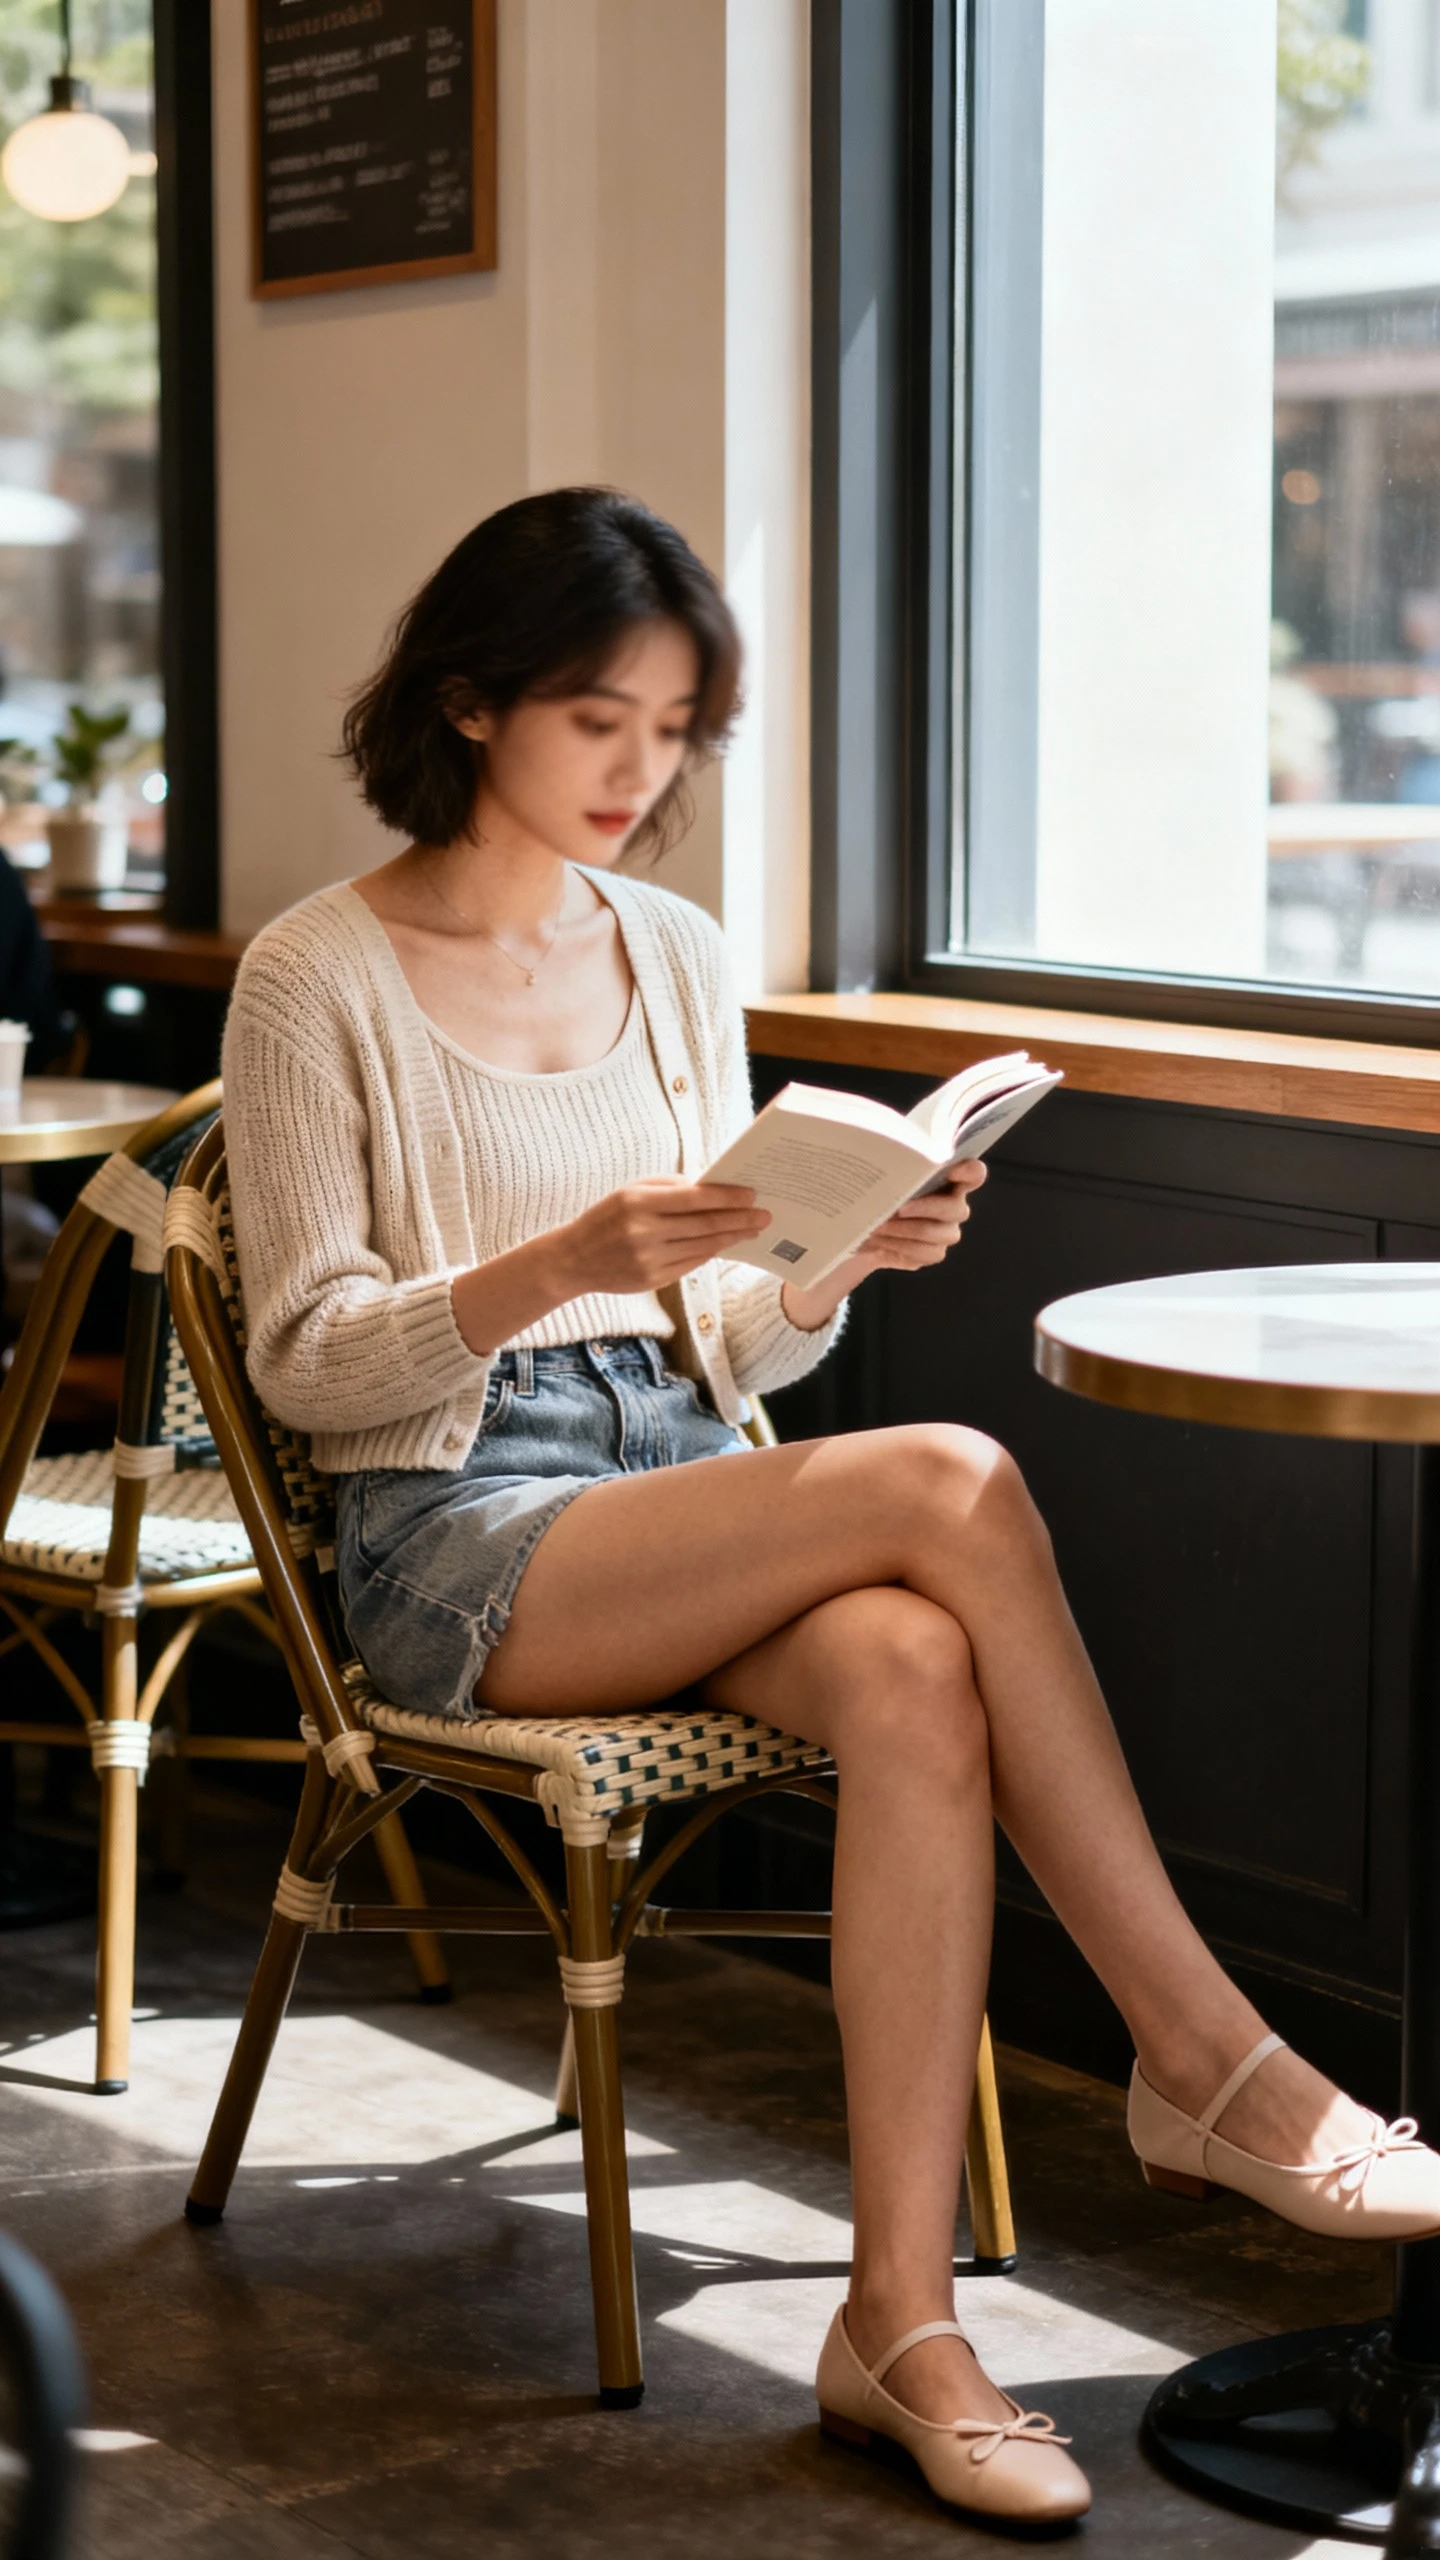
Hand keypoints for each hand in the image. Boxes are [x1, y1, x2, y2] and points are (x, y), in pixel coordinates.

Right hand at [553, 1177, 770, 1296]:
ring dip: (732, 1237)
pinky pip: (692, 1263)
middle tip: (765, 1214)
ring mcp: (650, 1260)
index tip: (751, 1194)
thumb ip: (670, 1188)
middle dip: (740, 1219)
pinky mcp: (654, 1280)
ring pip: (704, 1246)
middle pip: (705, 1225)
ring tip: (752, 1229)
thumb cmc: (607, 1217)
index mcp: (639, 1203)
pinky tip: (725, 1243)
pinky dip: (711, 1251)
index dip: (727, 1197)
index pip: (695, 1198)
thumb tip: (713, 1188)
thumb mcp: (631, 1191)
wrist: (574, 1259)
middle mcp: (645, 1233)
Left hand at [848, 1160, 987, 1274]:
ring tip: (878, 1226)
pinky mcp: (934, 1252)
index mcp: (948, 1179)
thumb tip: (886, 1154)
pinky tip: (881, 1240)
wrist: (864, 1227)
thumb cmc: (878, 1194)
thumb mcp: (883, 1175)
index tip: (952, 1170)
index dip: (969, 1171)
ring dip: (905, 1230)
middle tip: (897, 1209)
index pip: (974, 1174)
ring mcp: (947, 1231)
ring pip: (939, 1234)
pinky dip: (900, 1246)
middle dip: (925, 1208)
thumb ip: (892, 1163)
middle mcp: (954, 1205)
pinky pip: (926, 1253)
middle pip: (956, 1208)